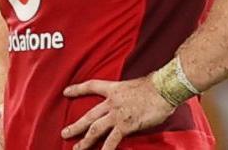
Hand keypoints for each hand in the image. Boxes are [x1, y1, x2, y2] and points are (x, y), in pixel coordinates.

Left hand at [61, 76, 175, 149]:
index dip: (78, 89)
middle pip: (89, 115)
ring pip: (95, 129)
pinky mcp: (126, 125)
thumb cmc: (155, 86)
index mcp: (113, 89)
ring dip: (85, 141)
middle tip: (65, 133)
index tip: (66, 92)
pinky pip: (112, 140)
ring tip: (76, 149)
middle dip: (76, 125)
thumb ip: (128, 94)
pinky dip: (106, 149)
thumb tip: (130, 100)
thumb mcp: (135, 85)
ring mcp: (117, 115)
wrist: (163, 89)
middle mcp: (112, 102)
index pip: (91, 86)